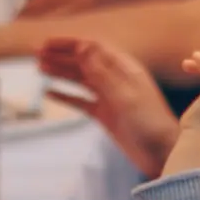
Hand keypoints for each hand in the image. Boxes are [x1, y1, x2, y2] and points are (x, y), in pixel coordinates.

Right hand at [39, 37, 178, 177]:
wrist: (162, 155)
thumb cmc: (150, 124)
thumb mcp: (124, 96)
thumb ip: (102, 72)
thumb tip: (82, 46)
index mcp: (124, 69)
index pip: (93, 47)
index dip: (69, 44)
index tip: (47, 44)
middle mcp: (116, 79)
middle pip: (84, 62)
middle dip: (60, 56)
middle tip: (36, 53)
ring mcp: (109, 97)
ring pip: (80, 79)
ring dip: (60, 72)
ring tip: (39, 67)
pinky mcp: (105, 115)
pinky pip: (81, 101)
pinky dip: (65, 96)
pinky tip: (48, 92)